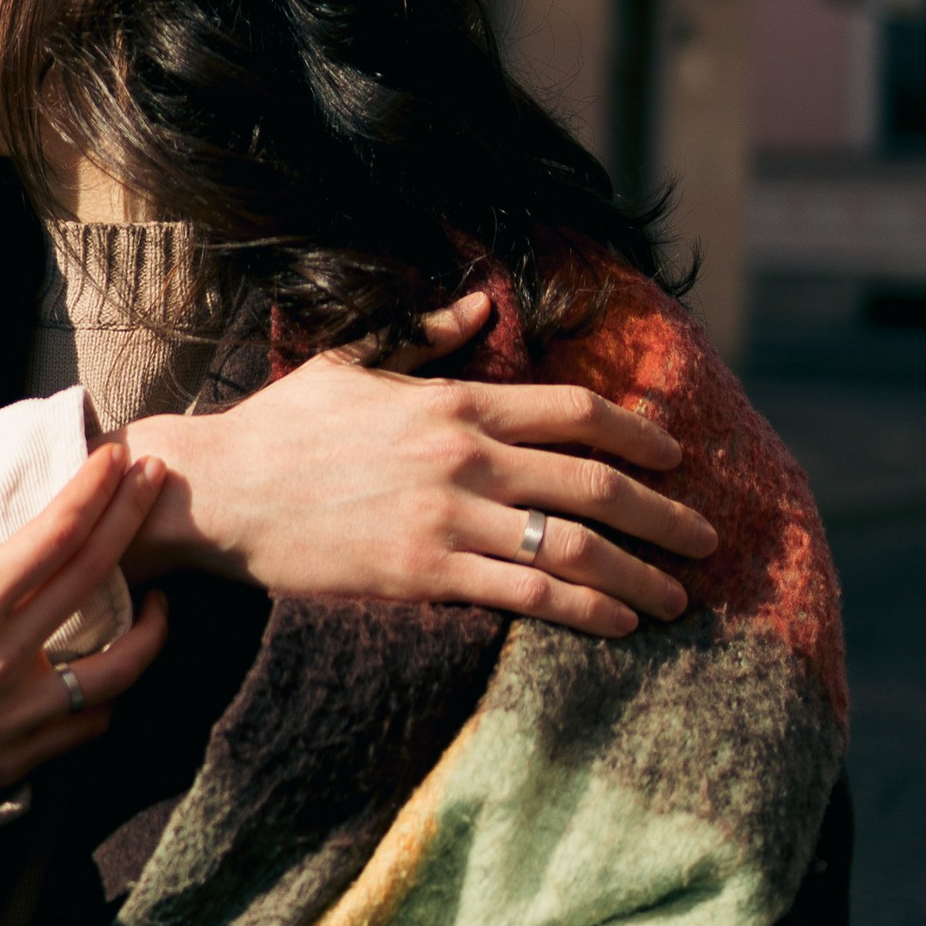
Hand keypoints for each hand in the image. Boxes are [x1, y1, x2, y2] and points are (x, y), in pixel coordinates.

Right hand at [0, 444, 169, 800]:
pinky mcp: (17, 762)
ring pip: (119, 668)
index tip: (113, 459)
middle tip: (154, 480)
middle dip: (132, 516)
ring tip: (160, 599)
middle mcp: (4, 661)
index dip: (91, 491)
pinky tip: (108, 672)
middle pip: (96, 577)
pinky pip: (87, 724)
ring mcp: (18, 717)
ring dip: (151, 627)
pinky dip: (108, 694)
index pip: (52, 537)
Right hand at [127, 292, 716, 633]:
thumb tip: (483, 301)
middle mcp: (464, 457)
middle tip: (707, 538)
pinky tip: (617, 623)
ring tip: (675, 599)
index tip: (675, 456)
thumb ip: (427, 335)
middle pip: (595, 484)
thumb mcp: (353, 361)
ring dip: (639, 575)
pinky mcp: (423, 574)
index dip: (638, 435)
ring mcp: (446, 518)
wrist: (218, 490)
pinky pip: (526, 593)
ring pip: (573, 548)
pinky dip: (583, 610)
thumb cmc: (282, 425)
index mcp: (454, 401)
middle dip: (665, 514)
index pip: (576, 411)